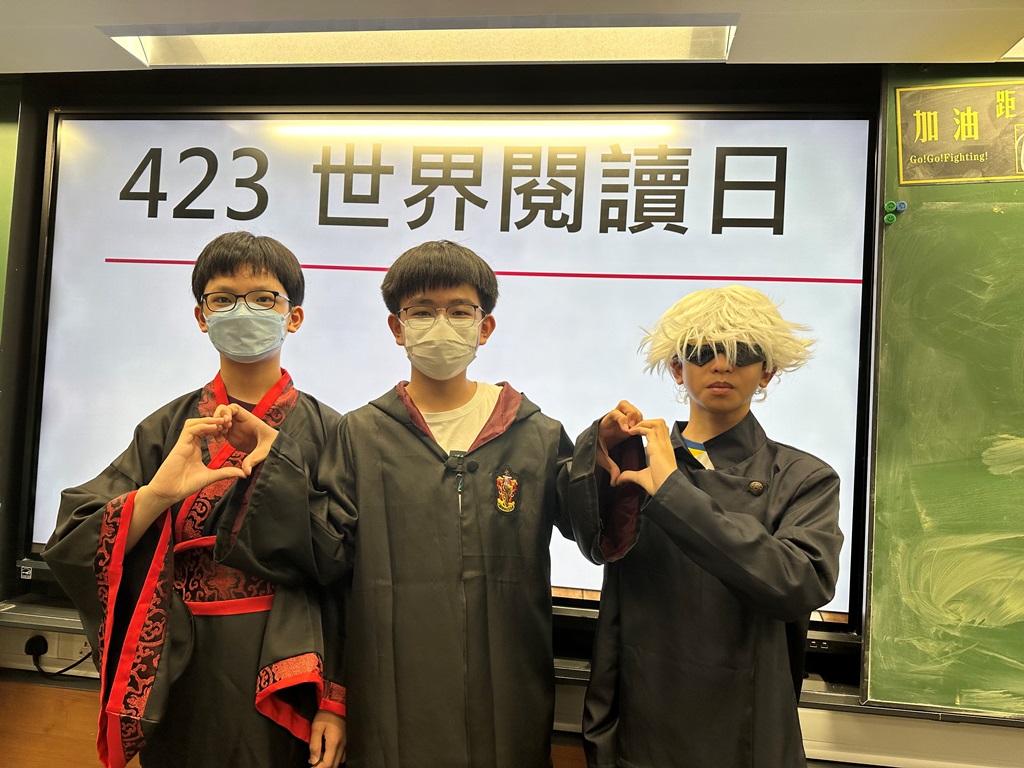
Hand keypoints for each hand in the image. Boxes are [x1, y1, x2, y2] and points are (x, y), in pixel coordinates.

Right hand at [128, 416, 249, 549]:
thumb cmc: (186, 485)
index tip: (230, 429)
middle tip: (228, 422)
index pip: (206, 430)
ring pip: (194, 423)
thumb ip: (225, 473)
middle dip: (214, 420)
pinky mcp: (179, 445)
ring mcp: (184, 443)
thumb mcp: (211, 476)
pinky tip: (214, 428)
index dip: (218, 427)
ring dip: (208, 420)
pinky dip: (202, 426)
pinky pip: (190, 430)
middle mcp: (189, 443)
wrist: (169, 492)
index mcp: (195, 447)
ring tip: (222, 422)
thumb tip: (243, 474)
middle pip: (200, 423)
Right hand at [213, 403, 278, 471]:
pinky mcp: (232, 436)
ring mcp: (236, 428)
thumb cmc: (273, 446)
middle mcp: (241, 422)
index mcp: (249, 420)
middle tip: (220, 429)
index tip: (226, 421)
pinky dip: (216, 432)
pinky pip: (221, 430)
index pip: (235, 408)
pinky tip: (218, 441)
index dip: (227, 411)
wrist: (275, 449)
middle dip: (218, 417)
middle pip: (224, 411)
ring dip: (216, 425)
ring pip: (220, 420)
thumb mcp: (264, 451)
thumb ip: (254, 459)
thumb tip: (246, 471)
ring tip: (218, 436)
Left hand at [309, 710, 345, 767]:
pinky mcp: (344, 743)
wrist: (335, 705)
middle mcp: (341, 746)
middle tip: (312, 765)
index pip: (327, 764)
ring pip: (337, 763)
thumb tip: (313, 761)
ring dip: (327, 764)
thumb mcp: (316, 728)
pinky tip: (324, 756)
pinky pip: (340, 757)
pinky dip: (332, 760)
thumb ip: (314, 746)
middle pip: (333, 765)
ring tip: (316, 760)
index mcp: (334, 743)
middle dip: (322, 767)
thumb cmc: (325, 715)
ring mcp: (344, 745)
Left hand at [596, 401, 643, 482]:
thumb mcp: (601, 458)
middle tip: (634, 426)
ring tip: (639, 428)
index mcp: (604, 425)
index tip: (627, 430)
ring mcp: (620, 420)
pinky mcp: (627, 423)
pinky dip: (640, 420)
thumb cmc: (595, 451)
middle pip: (623, 404)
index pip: (613, 414)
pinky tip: (641, 430)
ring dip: (637, 415)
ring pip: (630, 408)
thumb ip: (609, 468)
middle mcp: (613, 420)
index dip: (621, 419)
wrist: (594, 447)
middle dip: (631, 413)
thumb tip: (615, 482)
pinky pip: (635, 415)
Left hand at [613, 419, 675, 495]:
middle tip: (633, 427)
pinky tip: (630, 432)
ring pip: (657, 423)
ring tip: (632, 428)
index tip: (635, 432)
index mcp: (664, 450)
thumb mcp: (641, 478)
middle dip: (646, 421)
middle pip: (660, 423)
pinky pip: (649, 430)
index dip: (649, 428)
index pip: (660, 431)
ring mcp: (663, 445)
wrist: (667, 490)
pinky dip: (639, 428)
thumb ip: (630, 475)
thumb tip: (619, 479)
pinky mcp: (658, 447)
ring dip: (643, 423)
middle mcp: (665, 445)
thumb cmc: (659, 486)